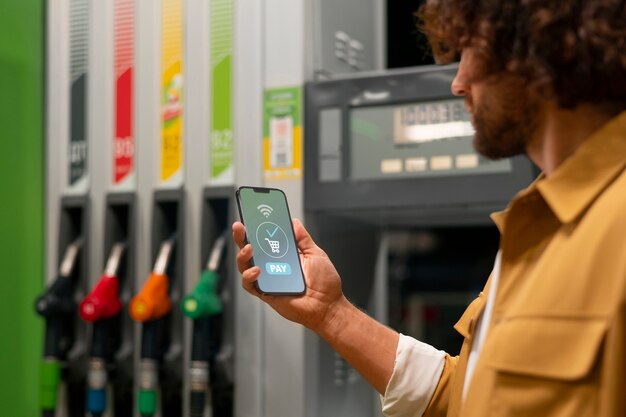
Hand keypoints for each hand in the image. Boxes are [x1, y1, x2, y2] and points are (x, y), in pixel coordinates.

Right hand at [232, 219, 346, 331]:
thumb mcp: (315, 254)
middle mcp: (272, 266)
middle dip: (242, 237)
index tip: (252, 216)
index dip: (256, 228)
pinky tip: (257, 270)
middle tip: (239, 227)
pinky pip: (250, 285)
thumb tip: (294, 222)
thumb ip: (303, 239)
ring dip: (243, 256)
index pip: (265, 238)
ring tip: (250, 248)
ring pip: (245, 266)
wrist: (328, 305)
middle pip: (250, 250)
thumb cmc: (324, 283)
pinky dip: (249, 276)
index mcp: (283, 255)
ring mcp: (268, 279)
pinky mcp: (266, 293)